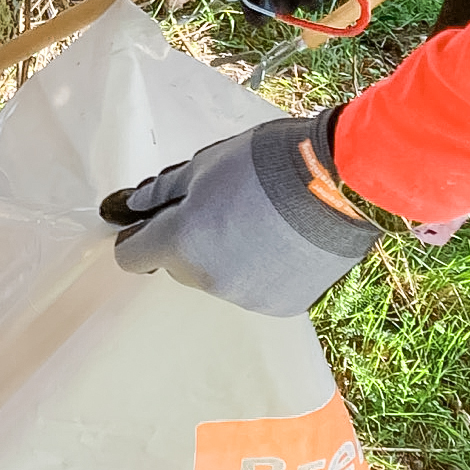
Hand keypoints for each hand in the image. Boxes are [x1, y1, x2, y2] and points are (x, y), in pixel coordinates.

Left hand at [102, 109, 381, 316]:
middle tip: (219, 206)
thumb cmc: (266, 163)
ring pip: (218, 277)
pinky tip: (283, 240)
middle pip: (178, 266)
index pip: (131, 257)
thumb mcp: (204, 165)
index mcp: (180, 243)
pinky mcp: (280, 306)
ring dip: (226, 255)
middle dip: (187, 240)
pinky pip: (254, 288)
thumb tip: (131, 208)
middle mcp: (207, 280)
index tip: (149, 221)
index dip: (136, 236)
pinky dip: (260, 269)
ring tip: (261, 220)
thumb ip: (161, 194)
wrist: (339, 183)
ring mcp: (245, 297)